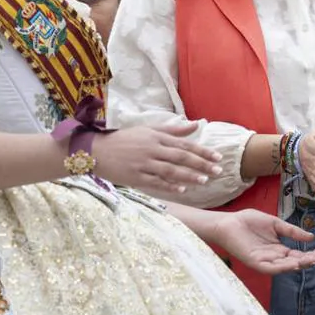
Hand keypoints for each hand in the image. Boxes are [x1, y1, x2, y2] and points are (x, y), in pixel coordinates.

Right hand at [91, 121, 221, 194]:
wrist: (96, 150)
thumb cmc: (125, 139)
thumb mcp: (149, 130)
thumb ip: (173, 130)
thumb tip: (196, 125)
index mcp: (157, 138)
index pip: (185, 145)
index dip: (202, 151)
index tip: (218, 157)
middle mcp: (152, 150)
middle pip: (181, 158)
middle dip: (201, 164)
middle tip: (218, 171)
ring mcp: (143, 164)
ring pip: (170, 171)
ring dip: (189, 176)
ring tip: (204, 180)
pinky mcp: (134, 177)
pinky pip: (155, 182)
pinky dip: (169, 186)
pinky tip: (182, 189)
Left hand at [208, 209, 314, 274]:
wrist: (229, 222)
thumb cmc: (249, 221)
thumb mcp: (275, 224)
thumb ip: (292, 231)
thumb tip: (311, 237)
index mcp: (278, 248)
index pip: (298, 254)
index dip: (311, 253)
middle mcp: (273, 257)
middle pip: (294, 261)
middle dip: (309, 260)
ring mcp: (265, 261)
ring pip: (285, 266)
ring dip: (299, 264)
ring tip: (312, 259)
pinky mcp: (255, 262)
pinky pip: (271, 268)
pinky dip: (282, 267)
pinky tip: (293, 264)